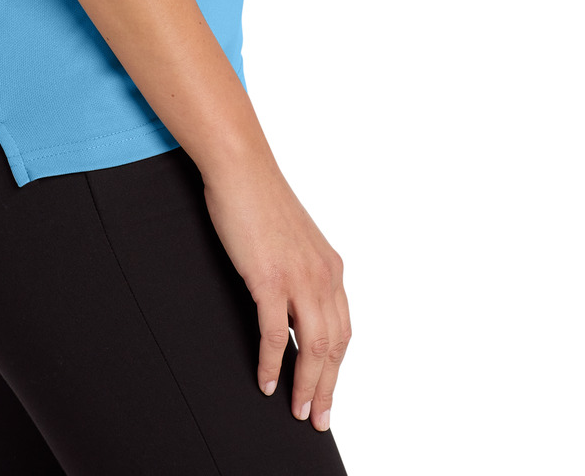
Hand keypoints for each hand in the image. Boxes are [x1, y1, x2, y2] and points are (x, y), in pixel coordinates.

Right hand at [201, 152, 350, 430]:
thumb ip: (301, 273)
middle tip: (318, 417)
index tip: (327, 393)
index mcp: (331, 268)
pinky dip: (272, 363)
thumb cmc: (260, 200)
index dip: (337, 368)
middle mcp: (323, 275)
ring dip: (306, 384)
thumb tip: (293, 308)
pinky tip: (267, 381)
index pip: (342, 330)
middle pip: (333, 346)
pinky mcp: (270, 279)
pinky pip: (275, 334)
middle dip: (326, 387)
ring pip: (312, 347)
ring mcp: (298, 278)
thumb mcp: (293, 242)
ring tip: (298, 409)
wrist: (242, 168)